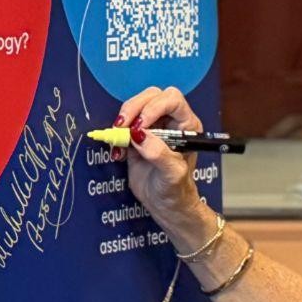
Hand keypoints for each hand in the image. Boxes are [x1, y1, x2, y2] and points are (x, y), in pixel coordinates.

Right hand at [113, 87, 203, 227]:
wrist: (165, 205)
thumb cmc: (177, 191)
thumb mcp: (172, 174)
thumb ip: (158, 153)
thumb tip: (139, 135)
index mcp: (186, 126)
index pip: (172, 100)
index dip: (154, 107)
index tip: (140, 125)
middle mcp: (170, 122)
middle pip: (151, 96)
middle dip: (134, 108)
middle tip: (122, 127)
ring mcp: (152, 128)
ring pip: (135, 106)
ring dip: (123, 120)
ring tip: (118, 140)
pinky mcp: (136, 137)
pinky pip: (123, 125)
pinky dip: (116, 134)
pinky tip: (118, 152)